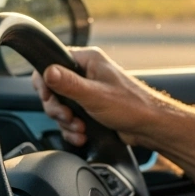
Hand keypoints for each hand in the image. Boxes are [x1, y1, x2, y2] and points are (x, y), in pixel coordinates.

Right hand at [33, 47, 172, 147]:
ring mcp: (87, 91)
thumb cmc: (131, 106)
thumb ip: (69, 84)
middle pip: (52, 89)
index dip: (45, 83)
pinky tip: (82, 135)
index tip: (48, 98)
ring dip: (67, 122)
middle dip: (58, 109)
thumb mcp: (95, 95)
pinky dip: (73, 129)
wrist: (150, 127)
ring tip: (80, 129)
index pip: (51, 63)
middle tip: (69, 117)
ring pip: (60, 107)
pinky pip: (69, 118)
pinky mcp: (89, 108)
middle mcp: (86, 73)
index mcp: (87, 60)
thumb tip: (47, 71)